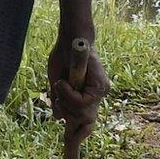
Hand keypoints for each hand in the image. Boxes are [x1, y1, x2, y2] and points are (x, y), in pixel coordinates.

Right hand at [47, 31, 107, 147]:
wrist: (71, 39)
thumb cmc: (63, 58)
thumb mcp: (57, 82)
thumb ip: (59, 99)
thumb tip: (57, 117)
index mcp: (87, 94)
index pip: (82, 117)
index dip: (71, 120)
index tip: (62, 115)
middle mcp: (97, 94)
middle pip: (81, 118)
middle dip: (65, 109)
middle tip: (57, 92)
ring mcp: (101, 91)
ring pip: (81, 111)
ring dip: (65, 100)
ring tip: (60, 84)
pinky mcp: (102, 86)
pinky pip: (83, 101)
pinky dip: (68, 94)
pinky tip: (63, 82)